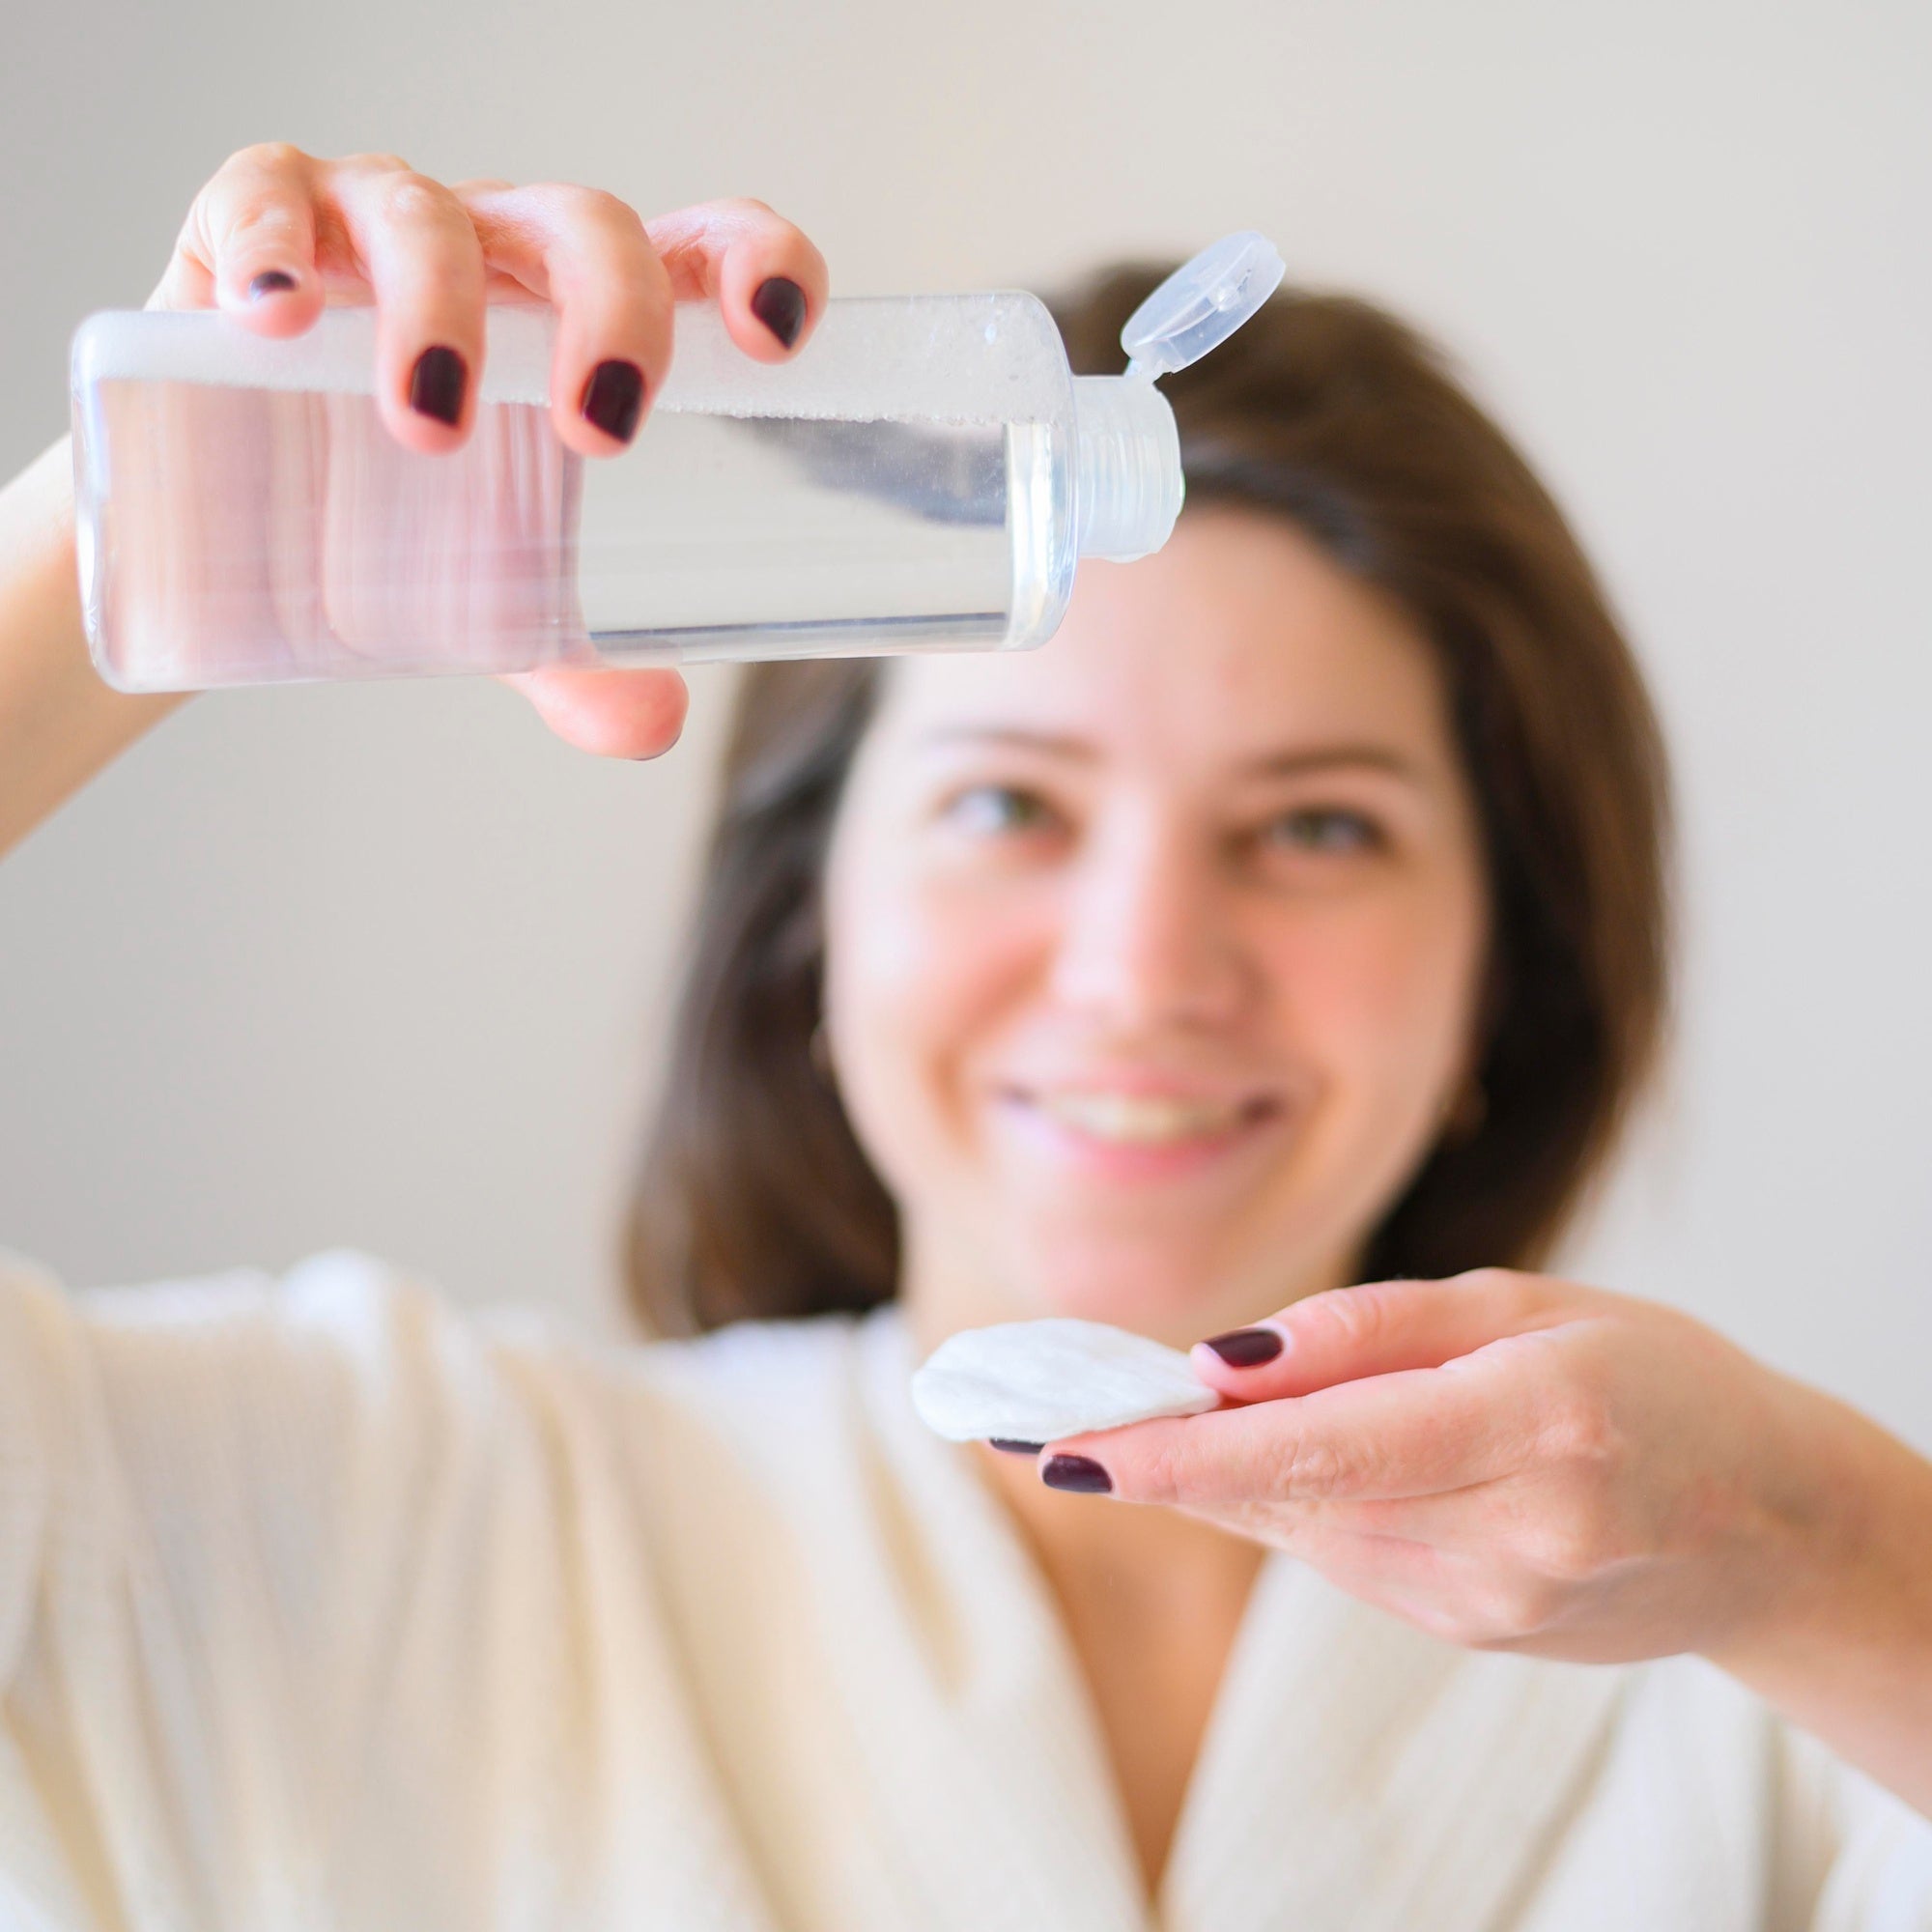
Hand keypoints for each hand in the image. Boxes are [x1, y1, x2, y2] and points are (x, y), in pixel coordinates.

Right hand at [149, 144, 829, 754]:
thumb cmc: (403, 525)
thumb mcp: (498, 603)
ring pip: (432, 219)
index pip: (698, 252)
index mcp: (586, 321)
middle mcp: (501, 250)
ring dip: (439, 311)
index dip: (756, 264)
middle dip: (612, 314)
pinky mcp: (254, 221)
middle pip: (587, 230)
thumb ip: (579, 662)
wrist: (236, 518)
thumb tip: (654, 723)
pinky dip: (272, 245)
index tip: (775, 337)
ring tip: (427, 427)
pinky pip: (264, 198)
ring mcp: (379, 223)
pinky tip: (277, 317)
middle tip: (598, 437)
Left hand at [1040, 1270, 1844, 1665]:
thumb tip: (1222, 1363)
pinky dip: (1288, 1500)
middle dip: (1160, 1462)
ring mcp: (1490, 1605)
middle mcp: (1512, 1537)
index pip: (1327, 1448)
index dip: (1187, 1456)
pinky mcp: (1470, 1632)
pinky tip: (1267, 1456)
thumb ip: (1373, 1330)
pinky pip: (1343, 1554)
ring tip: (1132, 1423)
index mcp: (1540, 1426)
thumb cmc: (1658, 1379)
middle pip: (1292, 1496)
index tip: (1072, 1451)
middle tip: (1040, 1420)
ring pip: (1303, 1529)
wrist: (1772, 1525)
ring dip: (1215, 1477)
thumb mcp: (1529, 1303)